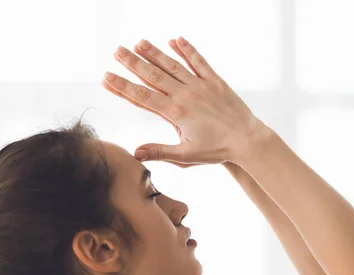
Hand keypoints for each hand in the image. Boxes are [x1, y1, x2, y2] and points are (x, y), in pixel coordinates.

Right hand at [101, 36, 263, 165]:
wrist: (247, 140)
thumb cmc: (216, 151)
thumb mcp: (185, 156)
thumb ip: (159, 152)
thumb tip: (135, 153)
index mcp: (176, 113)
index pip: (142, 97)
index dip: (122, 87)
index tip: (106, 77)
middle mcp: (186, 95)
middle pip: (153, 75)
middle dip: (133, 63)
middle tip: (116, 51)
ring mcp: (200, 85)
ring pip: (173, 65)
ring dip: (155, 53)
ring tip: (139, 42)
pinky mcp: (215, 81)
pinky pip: (199, 61)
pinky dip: (187, 50)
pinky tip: (175, 40)